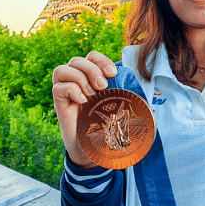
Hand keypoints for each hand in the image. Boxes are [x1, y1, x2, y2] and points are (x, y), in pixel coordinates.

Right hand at [52, 51, 117, 167]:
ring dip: (80, 78)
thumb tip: (146, 86)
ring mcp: (65, 91)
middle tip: (103, 86)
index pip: (91, 56)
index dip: (101, 60)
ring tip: (91, 95)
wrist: (91, 149)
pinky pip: (58, 87)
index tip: (113, 73)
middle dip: (92, 70)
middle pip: (77, 60)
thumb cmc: (105, 125)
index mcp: (90, 77)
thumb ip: (125, 93)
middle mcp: (75, 81)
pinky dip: (71, 90)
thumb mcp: (118, 106)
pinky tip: (82, 101)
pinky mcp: (58, 103)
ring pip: (62, 70)